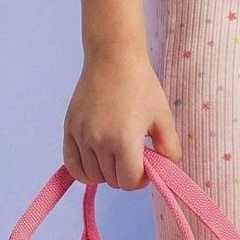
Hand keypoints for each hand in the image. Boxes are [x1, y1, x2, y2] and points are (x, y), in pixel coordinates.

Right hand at [63, 48, 182, 189]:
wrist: (113, 57)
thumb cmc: (141, 85)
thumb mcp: (164, 117)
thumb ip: (170, 149)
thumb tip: (165, 171)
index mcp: (124, 140)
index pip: (129, 182)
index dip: (140, 180)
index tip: (146, 165)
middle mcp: (99, 141)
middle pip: (112, 181)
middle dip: (125, 174)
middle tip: (133, 156)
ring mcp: (81, 135)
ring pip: (93, 176)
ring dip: (107, 172)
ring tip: (117, 155)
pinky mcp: (69, 128)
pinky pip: (72, 165)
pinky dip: (84, 172)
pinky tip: (96, 163)